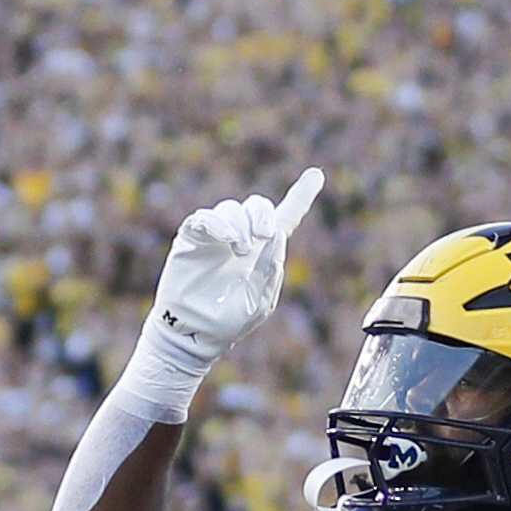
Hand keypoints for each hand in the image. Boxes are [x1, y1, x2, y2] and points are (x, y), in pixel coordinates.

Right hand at [113, 166, 323, 419]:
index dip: (301, 195)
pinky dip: (219, 224)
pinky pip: (205, 217)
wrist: (194, 335)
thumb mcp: (260, 301)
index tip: (317, 174)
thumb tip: (276, 234)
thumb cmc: (228, 323)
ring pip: (232, 209)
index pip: (285, 218)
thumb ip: (271, 269)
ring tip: (240, 250)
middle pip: (258, 205)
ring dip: (241, 224)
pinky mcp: (192, 238)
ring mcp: (216, 236)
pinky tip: (228, 241)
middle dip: (263, 215)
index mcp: (262, 252)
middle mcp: (240, 238)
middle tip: (263, 235)